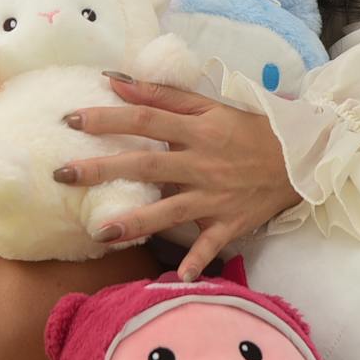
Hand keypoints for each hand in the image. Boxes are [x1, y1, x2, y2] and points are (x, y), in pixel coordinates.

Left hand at [56, 73, 304, 280]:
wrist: (297, 158)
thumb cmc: (245, 128)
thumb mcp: (208, 105)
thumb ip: (161, 95)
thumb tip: (115, 81)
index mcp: (197, 129)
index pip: (144, 121)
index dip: (108, 118)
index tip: (71, 120)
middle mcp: (202, 162)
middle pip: (146, 166)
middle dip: (103, 170)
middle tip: (63, 175)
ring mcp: (215, 196)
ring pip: (171, 211)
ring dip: (137, 223)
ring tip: (101, 233)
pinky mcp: (230, 223)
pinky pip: (211, 245)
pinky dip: (196, 262)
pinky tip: (175, 278)